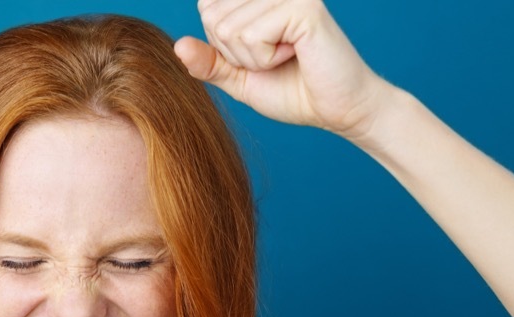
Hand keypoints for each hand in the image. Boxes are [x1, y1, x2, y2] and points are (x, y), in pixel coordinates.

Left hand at [174, 0, 390, 139]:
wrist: (336, 110)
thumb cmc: (293, 90)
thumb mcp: (240, 78)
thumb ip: (209, 63)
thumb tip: (178, 46)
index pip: (208, 8)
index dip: (223, 44)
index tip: (258, 53)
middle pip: (213, 18)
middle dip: (235, 53)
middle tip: (273, 59)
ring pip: (229, 29)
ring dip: (252, 58)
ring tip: (285, 57)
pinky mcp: (303, 7)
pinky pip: (251, 36)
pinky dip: (266, 58)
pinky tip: (294, 55)